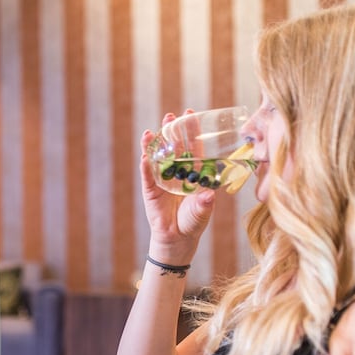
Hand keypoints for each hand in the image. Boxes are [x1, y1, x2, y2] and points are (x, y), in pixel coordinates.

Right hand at [140, 112, 215, 262]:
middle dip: (171, 131)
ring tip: (151, 132)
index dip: (192, 132)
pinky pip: (147, 175)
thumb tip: (209, 195)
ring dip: (154, 144)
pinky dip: (146, 166)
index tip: (190, 115)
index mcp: (193, 173)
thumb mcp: (203, 211)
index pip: (193, 148)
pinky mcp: (150, 190)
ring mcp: (162, 180)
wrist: (177, 239)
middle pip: (173, 147)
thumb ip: (205, 203)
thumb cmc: (193, 222)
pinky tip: (145, 155)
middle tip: (170, 116)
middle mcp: (177, 173)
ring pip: (158, 158)